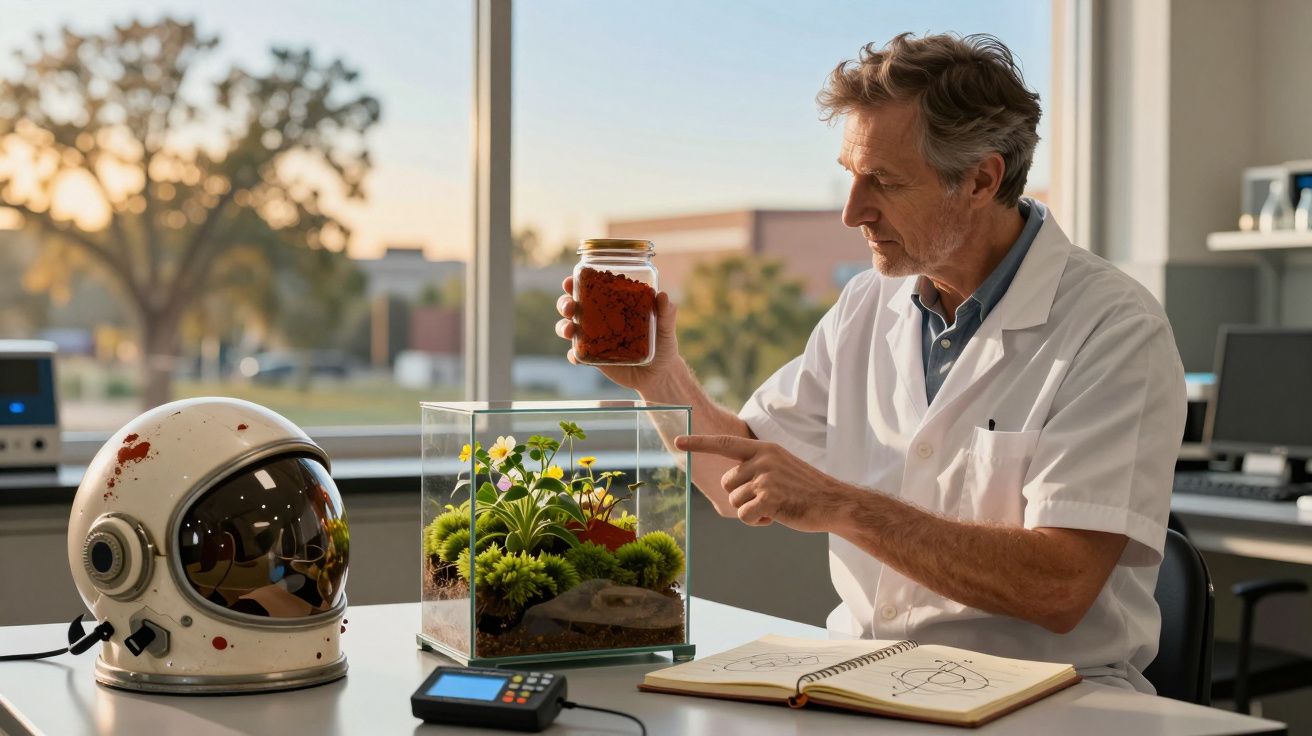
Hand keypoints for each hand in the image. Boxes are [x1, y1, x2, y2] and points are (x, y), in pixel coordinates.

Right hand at [555, 275, 684, 393]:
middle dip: (565, 303)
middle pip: (573, 306)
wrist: (660, 375)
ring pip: (570, 328)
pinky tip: (576, 357)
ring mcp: (594, 339)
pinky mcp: (594, 358)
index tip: (571, 281)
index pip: (592, 289)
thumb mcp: (666, 329)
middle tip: (570, 306)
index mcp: (614, 305)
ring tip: (569, 330)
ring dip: (563, 327)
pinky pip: (578, 355)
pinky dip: (574, 355)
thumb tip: (663, 295)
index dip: (577, 283)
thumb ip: (665, 313)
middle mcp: (599, 319)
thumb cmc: (663, 345)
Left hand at [674, 434, 855, 531]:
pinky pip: (744, 516)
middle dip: (742, 497)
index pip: (724, 443)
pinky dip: (756, 522)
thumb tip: (729, 482)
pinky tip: (776, 516)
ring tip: (776, 506)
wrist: (833, 502)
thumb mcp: (781, 466)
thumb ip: (757, 467)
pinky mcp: (769, 498)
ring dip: (750, 510)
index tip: (678, 441)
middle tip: (768, 499)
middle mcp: (762, 460)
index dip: (699, 443)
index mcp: (764, 449)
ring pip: (734, 501)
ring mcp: (765, 478)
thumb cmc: (805, 488)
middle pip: (727, 484)